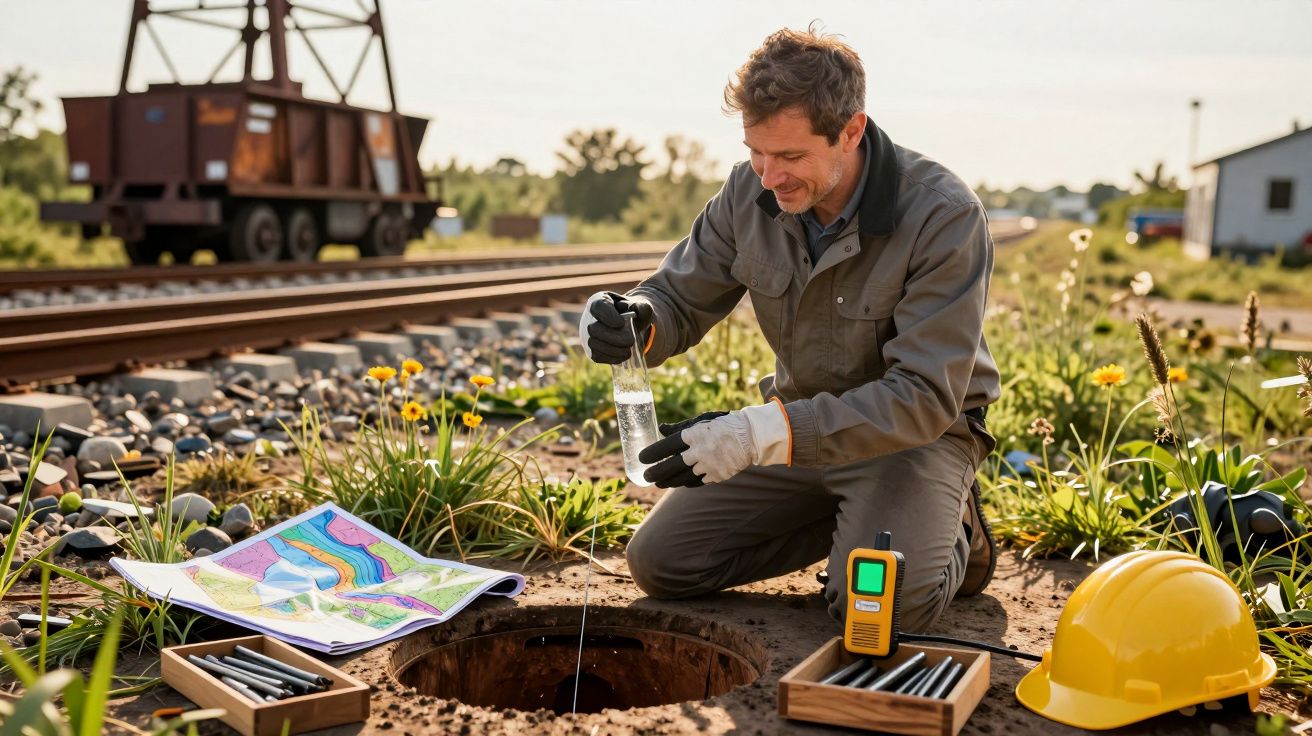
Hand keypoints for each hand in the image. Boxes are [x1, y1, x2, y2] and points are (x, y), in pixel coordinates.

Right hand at [578, 291, 653, 363]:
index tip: (621, 323)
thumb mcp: (641, 306)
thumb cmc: (634, 314)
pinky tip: (624, 354)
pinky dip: (612, 357)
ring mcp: (588, 335)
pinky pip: (597, 356)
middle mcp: (589, 318)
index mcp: (600, 301)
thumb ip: (640, 306)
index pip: (598, 307)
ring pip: (593, 343)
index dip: (608, 316)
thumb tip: (632, 310)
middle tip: (631, 340)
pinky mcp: (591, 350)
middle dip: (614, 337)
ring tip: (629, 349)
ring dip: (614, 349)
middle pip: (593, 329)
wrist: (632, 327)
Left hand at [638, 403, 791, 487]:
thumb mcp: (701, 422)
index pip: (667, 446)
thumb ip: (680, 428)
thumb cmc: (722, 426)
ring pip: (682, 478)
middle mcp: (700, 451)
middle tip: (646, 476)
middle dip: (656, 473)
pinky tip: (678, 483)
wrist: (750, 437)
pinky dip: (686, 482)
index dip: (652, 453)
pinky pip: (696, 482)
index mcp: (694, 435)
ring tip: (658, 483)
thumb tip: (661, 430)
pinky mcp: (717, 476)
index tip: (642, 458)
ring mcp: (709, 465)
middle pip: (671, 466)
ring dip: (668, 481)